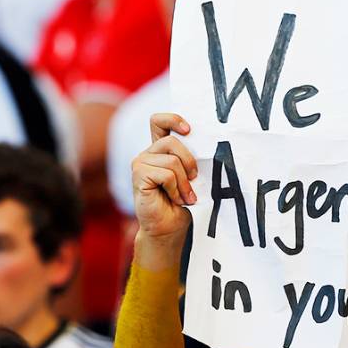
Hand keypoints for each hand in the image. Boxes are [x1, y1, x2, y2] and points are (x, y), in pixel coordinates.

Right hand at [132, 113, 197, 239]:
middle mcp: (148, 154)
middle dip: (190, 161)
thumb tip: (209, 144)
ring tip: (185, 196)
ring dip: (184, 182)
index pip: (159, 121)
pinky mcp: (138, 176)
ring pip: (171, 161)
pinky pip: (166, 174)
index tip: (189, 130)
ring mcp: (141, 164)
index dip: (173, 119)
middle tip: (195, 180)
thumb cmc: (184, 203)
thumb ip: (192, 159)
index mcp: (160, 150)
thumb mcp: (192, 177)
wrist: (170, 228)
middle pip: (172, 141)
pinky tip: (175, 199)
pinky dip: (176, 189)